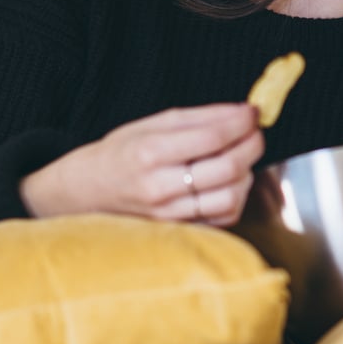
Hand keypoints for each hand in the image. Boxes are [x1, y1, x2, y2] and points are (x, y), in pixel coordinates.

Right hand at [21, 104, 263, 225]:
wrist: (87, 193)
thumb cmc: (120, 154)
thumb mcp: (151, 124)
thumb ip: (199, 118)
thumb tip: (243, 112)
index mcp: (150, 152)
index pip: (212, 136)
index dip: (242, 122)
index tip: (253, 113)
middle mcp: (160, 186)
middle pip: (227, 167)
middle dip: (252, 145)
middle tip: (255, 133)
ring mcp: (169, 214)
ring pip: (230, 196)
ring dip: (246, 173)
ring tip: (240, 157)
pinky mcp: (178, 231)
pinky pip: (223, 217)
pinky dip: (236, 197)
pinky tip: (229, 181)